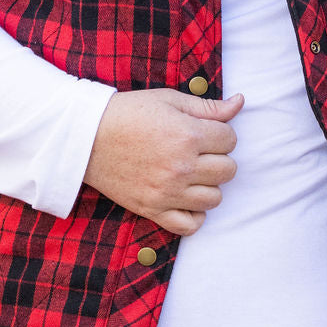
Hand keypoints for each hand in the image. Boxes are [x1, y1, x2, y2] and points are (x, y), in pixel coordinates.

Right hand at [82, 88, 243, 236]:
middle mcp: (181, 167)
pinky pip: (190, 225)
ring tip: (191, 173)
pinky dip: (194, 215)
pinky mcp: (153, 209)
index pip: (230, 140)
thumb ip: (208, 106)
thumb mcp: (169, 100)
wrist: (86, 136)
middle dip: (218, 158)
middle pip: (228, 170)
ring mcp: (167, 192)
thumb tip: (240, 102)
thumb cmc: (128, 113)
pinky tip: (186, 198)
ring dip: (208, 185)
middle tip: (198, 151)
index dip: (221, 133)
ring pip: (215, 199)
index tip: (204, 132)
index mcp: (188, 135)